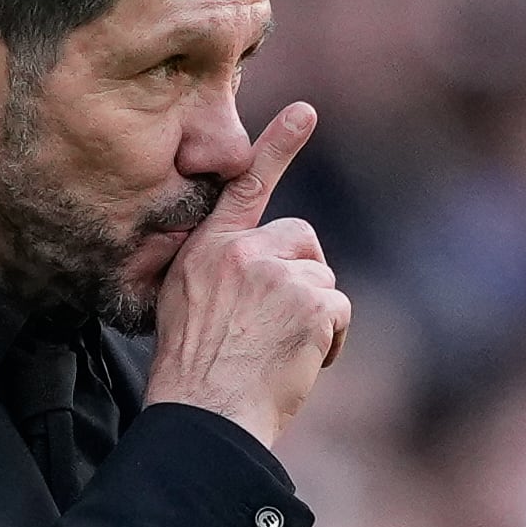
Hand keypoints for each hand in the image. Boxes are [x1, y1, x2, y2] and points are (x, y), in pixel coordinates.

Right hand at [145, 103, 346, 448]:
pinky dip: (331, 341)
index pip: (245, 188)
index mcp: (208, 250)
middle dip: (304, 277)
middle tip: (279, 324)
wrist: (204, 414)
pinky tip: (300, 362)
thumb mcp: (185, 307)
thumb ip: (221, 274)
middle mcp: (241, 251)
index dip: (277, 148)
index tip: (305, 112)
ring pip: (323, 281)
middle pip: (303, 240)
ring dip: (315, 318)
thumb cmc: (194, 374)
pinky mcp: (309, 300)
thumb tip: (260, 270)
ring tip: (279, 353)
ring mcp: (277, 272)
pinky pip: (339, 311)